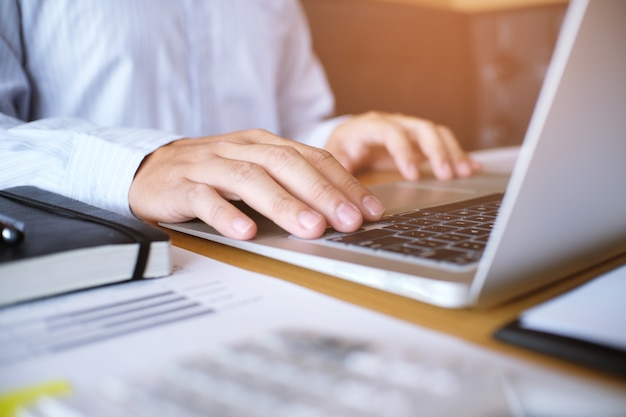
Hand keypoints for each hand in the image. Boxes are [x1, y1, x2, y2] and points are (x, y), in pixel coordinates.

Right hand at [129, 129, 384, 239]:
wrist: (150, 170)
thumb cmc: (211, 173)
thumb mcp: (254, 170)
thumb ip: (290, 182)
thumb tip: (339, 209)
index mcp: (263, 144)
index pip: (311, 158)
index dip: (343, 182)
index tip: (369, 209)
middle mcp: (239, 149)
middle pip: (286, 165)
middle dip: (322, 192)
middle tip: (349, 220)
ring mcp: (209, 165)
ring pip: (250, 179)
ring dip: (283, 204)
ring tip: (311, 228)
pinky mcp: (181, 186)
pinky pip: (205, 199)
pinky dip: (228, 215)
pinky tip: (247, 232)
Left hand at [326, 112, 480, 179]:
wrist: (345, 140)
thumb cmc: (340, 151)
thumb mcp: (333, 161)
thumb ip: (339, 172)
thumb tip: (343, 190)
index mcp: (368, 127)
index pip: (390, 132)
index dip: (404, 151)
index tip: (412, 175)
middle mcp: (392, 123)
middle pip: (420, 128)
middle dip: (436, 151)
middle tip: (447, 175)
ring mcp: (408, 130)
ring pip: (435, 133)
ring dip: (452, 152)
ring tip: (465, 172)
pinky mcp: (418, 140)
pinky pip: (441, 142)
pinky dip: (457, 154)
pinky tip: (471, 167)